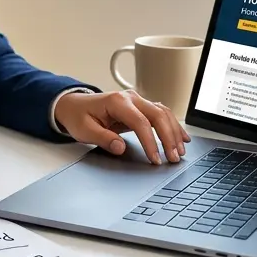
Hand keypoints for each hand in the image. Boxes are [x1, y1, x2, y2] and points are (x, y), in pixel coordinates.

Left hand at [54, 90, 190, 164]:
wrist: (74, 105)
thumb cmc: (79, 116)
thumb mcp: (84, 130)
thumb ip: (103, 138)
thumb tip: (120, 147)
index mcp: (116, 102)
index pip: (140, 122)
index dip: (150, 142)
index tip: (155, 159)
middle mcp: (130, 98)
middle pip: (158, 115)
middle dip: (168, 137)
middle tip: (173, 158)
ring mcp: (137, 101)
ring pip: (163, 113)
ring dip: (174, 132)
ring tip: (180, 151)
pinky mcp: (140, 107)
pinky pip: (162, 114)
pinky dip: (173, 125)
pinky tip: (181, 138)